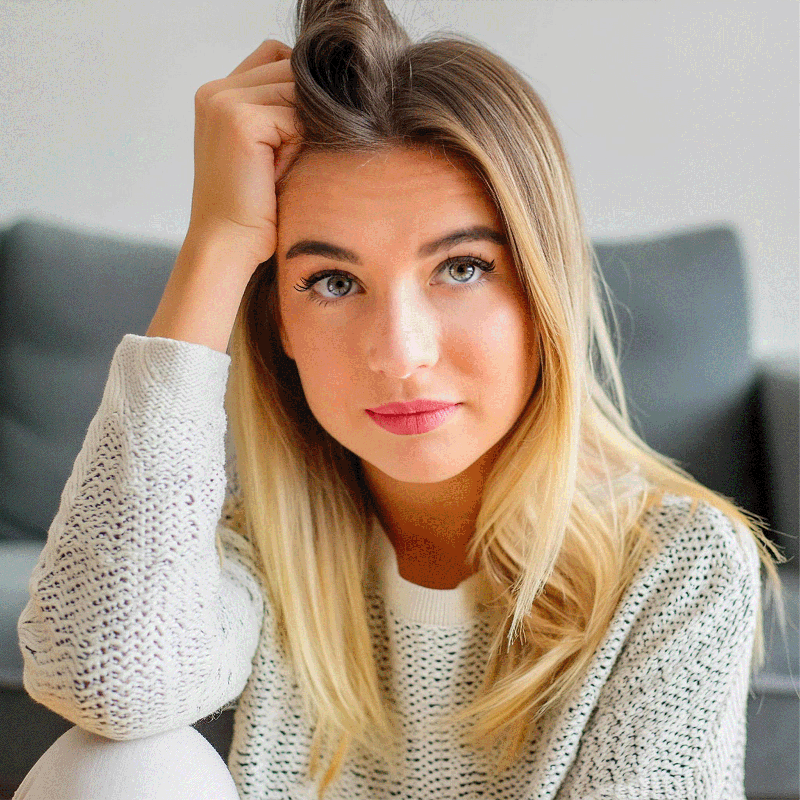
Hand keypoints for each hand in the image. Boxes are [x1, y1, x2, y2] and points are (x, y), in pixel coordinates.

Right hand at [186, 38, 301, 270]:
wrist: (228, 244)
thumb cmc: (252, 206)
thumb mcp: (264, 149)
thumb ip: (278, 110)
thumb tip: (328, 85)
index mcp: (216, 94)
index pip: (275, 57)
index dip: (296, 93)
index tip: (293, 136)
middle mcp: (216, 91)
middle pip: (289, 69)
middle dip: (300, 112)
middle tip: (280, 160)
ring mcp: (225, 102)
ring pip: (295, 93)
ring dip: (298, 132)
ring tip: (276, 167)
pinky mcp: (241, 120)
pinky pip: (295, 118)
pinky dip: (295, 147)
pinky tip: (274, 173)